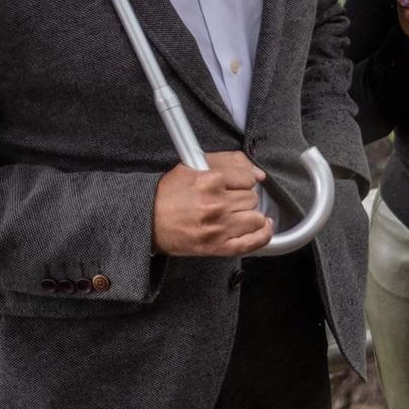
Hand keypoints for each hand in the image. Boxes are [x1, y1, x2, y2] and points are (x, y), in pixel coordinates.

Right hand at [152, 152, 272, 256]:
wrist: (147, 220)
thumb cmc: (169, 194)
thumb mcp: (193, 165)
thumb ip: (229, 161)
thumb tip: (257, 173)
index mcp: (210, 181)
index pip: (248, 178)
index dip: (243, 181)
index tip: (235, 185)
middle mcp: (216, 204)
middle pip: (252, 198)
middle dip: (243, 197)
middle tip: (228, 200)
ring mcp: (218, 228)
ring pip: (256, 218)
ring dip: (249, 215)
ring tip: (237, 214)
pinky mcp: (217, 247)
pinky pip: (252, 243)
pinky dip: (262, 236)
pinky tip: (261, 228)